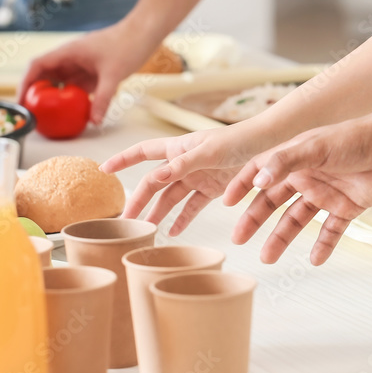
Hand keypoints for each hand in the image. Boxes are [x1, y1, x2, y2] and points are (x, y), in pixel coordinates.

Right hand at [19, 22, 153, 124]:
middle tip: (32, 114)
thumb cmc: (128, 45)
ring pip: (59, 82)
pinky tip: (71, 113)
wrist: (144, 33)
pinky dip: (70, 98)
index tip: (22, 101)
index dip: (25, 83)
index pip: (37, 66)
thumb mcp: (114, 74)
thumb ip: (103, 98)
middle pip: (45, 75)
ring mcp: (81, 65)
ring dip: (52, 97)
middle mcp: (70, 58)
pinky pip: (75, 86)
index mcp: (68, 51)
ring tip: (46, 117)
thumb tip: (94, 121)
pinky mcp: (92, 72)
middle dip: (35, 93)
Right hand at [102, 122, 273, 234]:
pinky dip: (183, 218)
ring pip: (171, 197)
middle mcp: (184, 162)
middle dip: (139, 200)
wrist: (268, 145)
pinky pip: (192, 205)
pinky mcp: (213, 188)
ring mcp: (197, 176)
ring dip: (159, 213)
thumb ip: (181, 165)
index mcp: (178, 147)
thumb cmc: (238, 140)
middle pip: (154, 183)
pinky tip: (174, 232)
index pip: (143, 152)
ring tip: (146, 231)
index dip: (123, 160)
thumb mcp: (209, 152)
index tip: (103, 170)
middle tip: (125, 220)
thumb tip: (153, 177)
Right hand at [223, 118, 371, 265]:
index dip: (242, 186)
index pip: (260, 172)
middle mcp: (307, 176)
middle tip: (239, 239)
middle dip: (255, 220)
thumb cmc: (354, 139)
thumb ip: (284, 162)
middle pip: (273, 201)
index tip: (226, 203)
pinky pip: (331, 231)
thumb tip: (257, 180)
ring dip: (281, 238)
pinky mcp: (347, 207)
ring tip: (268, 258)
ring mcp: (326, 193)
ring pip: (297, 220)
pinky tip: (315, 260)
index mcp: (294, 158)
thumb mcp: (315, 147)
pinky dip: (323, 245)